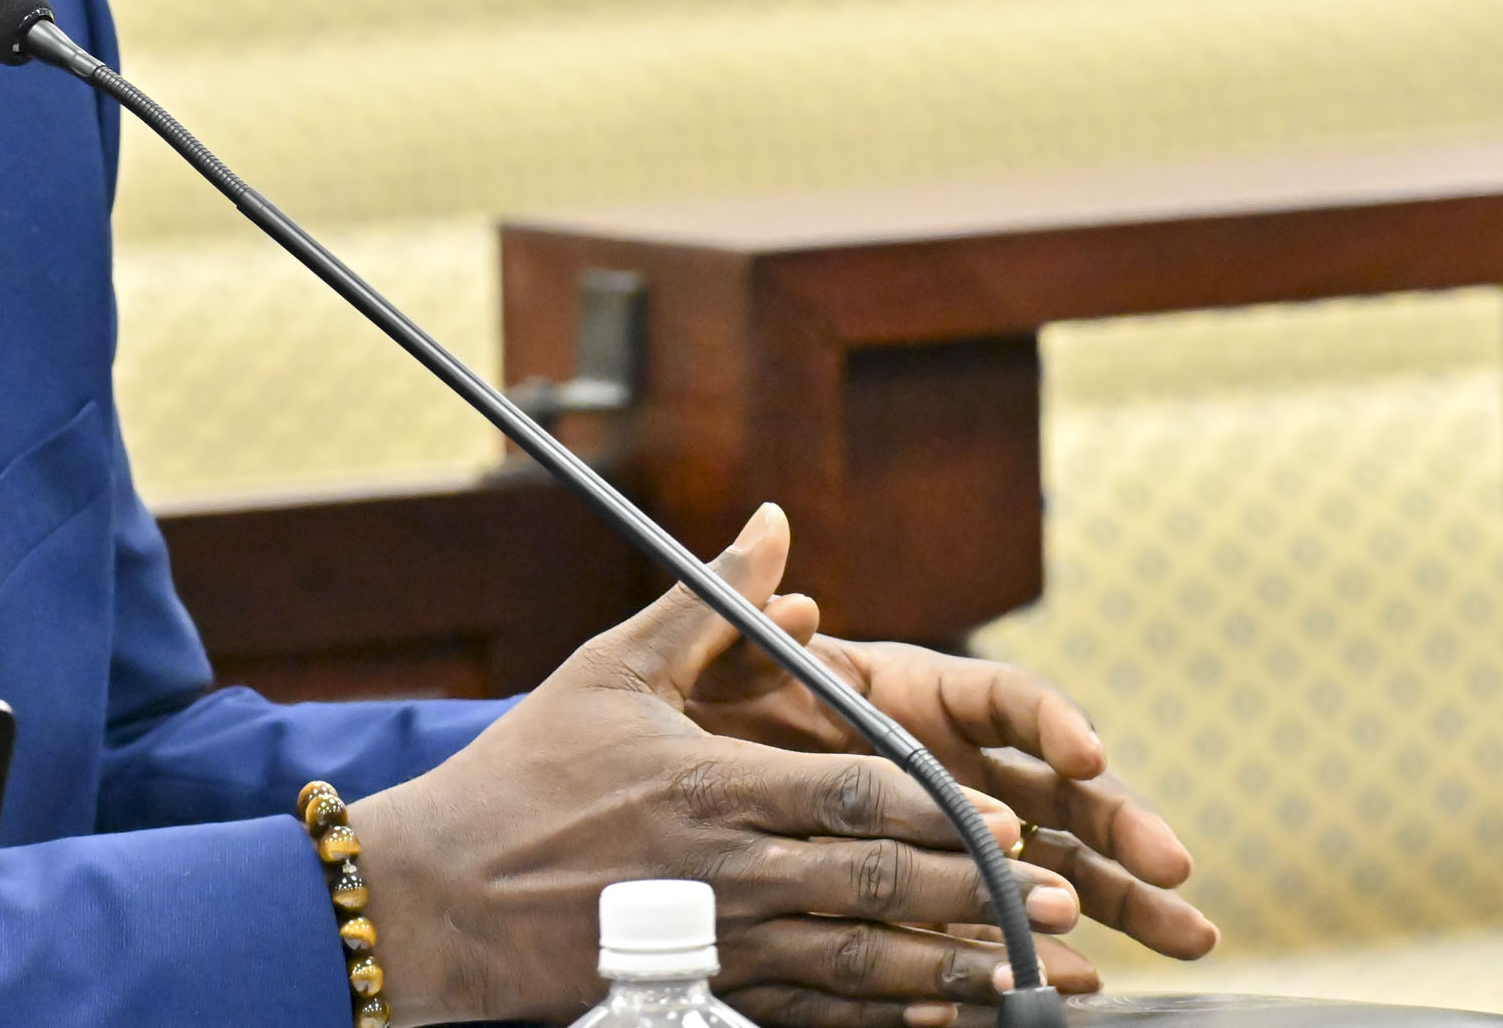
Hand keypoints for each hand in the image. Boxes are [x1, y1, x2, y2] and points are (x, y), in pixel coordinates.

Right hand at [347, 506, 1084, 1027]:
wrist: (444, 893)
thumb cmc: (525, 774)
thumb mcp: (610, 671)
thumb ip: (707, 604)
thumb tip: (773, 523)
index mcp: (711, 785)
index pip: (851, 797)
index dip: (938, 809)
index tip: (1006, 815)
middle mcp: (727, 868)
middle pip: (874, 881)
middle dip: (975, 890)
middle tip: (1057, 896)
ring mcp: (719, 940)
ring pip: (860, 959)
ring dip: (948, 963)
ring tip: (1023, 964)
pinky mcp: (705, 989)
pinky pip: (815, 1009)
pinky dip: (883, 1013)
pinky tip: (937, 1013)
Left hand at [686, 572, 1220, 1006]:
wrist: (707, 777)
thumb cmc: (734, 706)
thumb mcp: (738, 670)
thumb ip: (762, 636)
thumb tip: (791, 601)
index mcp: (927, 697)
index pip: (1008, 700)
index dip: (1051, 720)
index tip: (1084, 752)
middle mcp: (965, 763)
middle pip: (1062, 789)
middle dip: (1122, 823)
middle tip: (1171, 863)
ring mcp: (966, 834)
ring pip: (1061, 863)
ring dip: (1127, 897)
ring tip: (1191, 936)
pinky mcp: (946, 896)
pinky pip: (1005, 926)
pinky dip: (1046, 953)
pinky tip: (1088, 984)